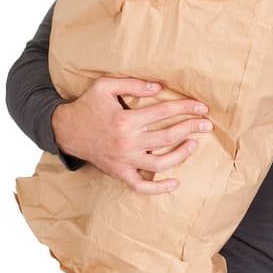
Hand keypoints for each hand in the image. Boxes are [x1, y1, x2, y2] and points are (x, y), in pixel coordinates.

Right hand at [51, 78, 211, 194]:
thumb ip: (132, 84)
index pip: (164, 112)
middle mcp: (128, 142)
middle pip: (168, 136)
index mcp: (126, 119)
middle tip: (206, 124)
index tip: (201, 107)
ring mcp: (125, 160)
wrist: (65, 131)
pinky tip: (175, 183)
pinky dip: (159, 188)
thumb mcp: (104, 86)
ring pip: (161, 162)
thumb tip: (159, 88)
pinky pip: (142, 186)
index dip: (185, 108)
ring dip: (182, 154)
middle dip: (191, 128)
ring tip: (194, 144)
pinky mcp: (120, 173)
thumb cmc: (88, 106)